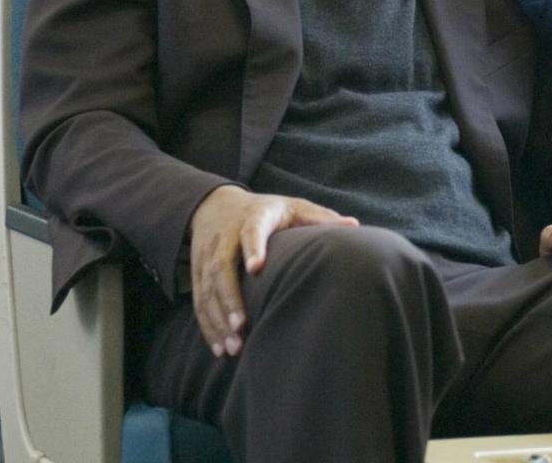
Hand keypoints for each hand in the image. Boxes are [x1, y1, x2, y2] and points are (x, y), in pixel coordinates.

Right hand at [188, 186, 357, 356]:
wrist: (217, 204)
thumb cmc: (268, 210)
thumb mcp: (294, 206)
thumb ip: (320, 218)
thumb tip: (354, 226)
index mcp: (254, 217)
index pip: (250, 231)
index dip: (253, 247)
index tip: (256, 268)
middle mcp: (225, 236)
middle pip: (221, 267)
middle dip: (229, 298)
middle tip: (242, 326)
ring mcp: (208, 255)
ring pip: (206, 289)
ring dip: (218, 319)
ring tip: (233, 347)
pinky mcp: (197, 271)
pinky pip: (199, 300)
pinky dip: (208, 325)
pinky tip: (219, 347)